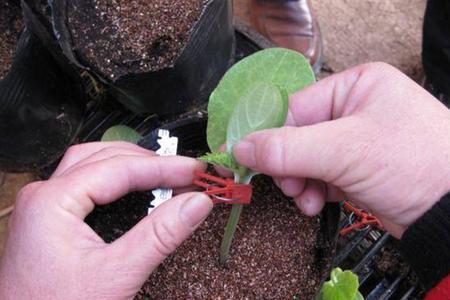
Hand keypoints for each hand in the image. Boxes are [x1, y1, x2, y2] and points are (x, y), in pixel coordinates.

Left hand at [0, 142, 211, 298]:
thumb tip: (197, 203)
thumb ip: (161, 235)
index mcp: (51, 201)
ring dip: (130, 164)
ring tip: (164, 173)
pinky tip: (134, 187)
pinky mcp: (49, 218)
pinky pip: (85, 181)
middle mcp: (43, 195)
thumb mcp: (117, 275)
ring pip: (92, 164)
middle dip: (149, 162)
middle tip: (185, 172)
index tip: (195, 171)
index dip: (163, 167)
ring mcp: (43, 206)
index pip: (119, 168)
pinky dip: (115, 179)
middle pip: (104, 157)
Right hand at [233, 63, 449, 237]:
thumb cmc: (412, 164)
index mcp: (356, 85)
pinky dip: (316, 191)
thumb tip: (240, 147)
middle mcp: (356, 108)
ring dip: (300, 182)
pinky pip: (322, 175)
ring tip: (306, 198)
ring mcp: (357, 140)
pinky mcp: (359, 168)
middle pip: (299, 135)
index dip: (270, 135)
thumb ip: (286, 148)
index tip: (246, 158)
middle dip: (289, 164)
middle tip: (288, 185)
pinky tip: (319, 203)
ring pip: (307, 159)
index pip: (296, 108)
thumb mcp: (344, 150)